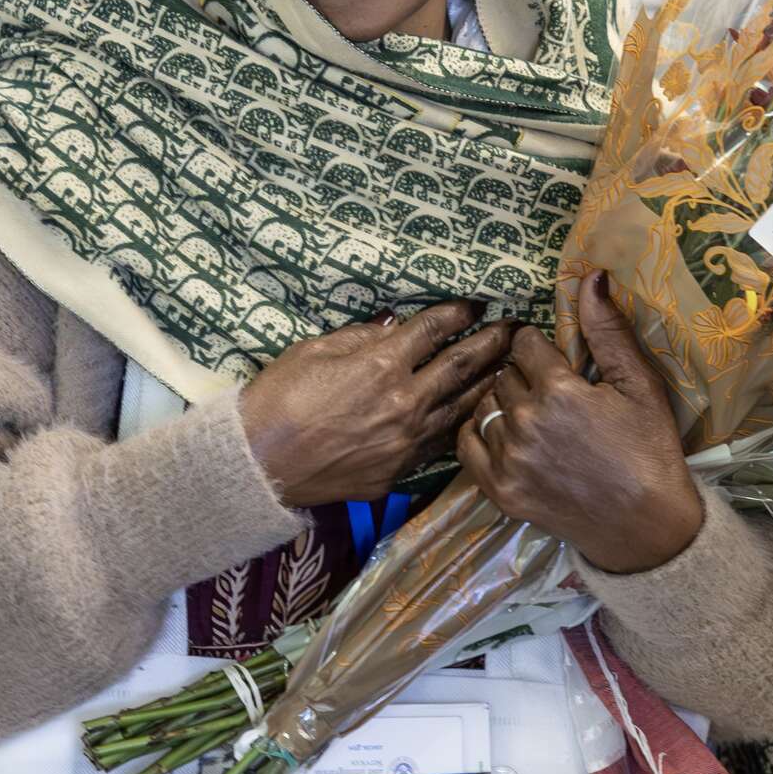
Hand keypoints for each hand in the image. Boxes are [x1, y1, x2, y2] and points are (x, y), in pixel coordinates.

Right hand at [241, 301, 513, 506]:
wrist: (258, 463)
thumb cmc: (278, 396)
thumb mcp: (315, 349)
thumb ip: (360, 337)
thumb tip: (391, 327)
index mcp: (382, 364)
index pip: (433, 330)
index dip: (457, 312)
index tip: (476, 301)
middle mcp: (403, 402)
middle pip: (459, 368)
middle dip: (490, 345)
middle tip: (515, 330)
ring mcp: (403, 442)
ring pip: (458, 410)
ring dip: (485, 387)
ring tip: (508, 371)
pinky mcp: (394, 472)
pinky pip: (435, 446)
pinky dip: (455, 427)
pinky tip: (469, 418)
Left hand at [458, 271, 701, 573]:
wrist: (646, 527)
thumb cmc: (649, 449)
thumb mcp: (639, 384)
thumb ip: (608, 329)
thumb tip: (591, 275)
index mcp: (559, 390)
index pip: (524, 343)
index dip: (540, 348)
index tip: (554, 362)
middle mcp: (525, 420)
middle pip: (503, 372)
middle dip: (522, 375)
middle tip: (548, 393)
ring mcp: (508, 457)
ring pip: (484, 404)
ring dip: (501, 402)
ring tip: (530, 415)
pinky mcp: (497, 489)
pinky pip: (466, 443)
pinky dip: (479, 433)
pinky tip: (504, 433)